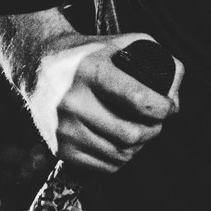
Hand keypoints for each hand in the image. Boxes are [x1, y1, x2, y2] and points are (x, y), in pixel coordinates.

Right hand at [28, 31, 177, 172]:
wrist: (36, 67)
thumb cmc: (85, 55)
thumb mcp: (117, 43)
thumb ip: (153, 54)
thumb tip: (175, 89)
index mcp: (90, 71)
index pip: (139, 100)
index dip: (164, 108)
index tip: (168, 106)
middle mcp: (73, 101)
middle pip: (131, 134)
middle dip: (153, 130)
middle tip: (154, 122)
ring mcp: (64, 128)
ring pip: (120, 154)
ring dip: (138, 146)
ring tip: (138, 131)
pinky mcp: (60, 148)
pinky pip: (104, 167)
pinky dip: (119, 159)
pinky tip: (119, 142)